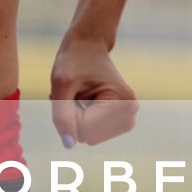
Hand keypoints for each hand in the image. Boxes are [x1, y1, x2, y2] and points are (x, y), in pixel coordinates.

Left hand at [50, 33, 138, 148]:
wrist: (88, 45)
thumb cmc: (74, 60)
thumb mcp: (61, 83)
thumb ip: (62, 116)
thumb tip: (69, 145)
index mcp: (121, 101)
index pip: (83, 129)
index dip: (69, 112)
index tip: (73, 90)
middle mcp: (130, 113)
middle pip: (87, 136)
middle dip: (74, 116)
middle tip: (77, 91)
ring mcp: (128, 119)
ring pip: (88, 137)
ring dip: (78, 118)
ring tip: (82, 95)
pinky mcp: (121, 122)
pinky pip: (92, 134)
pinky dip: (83, 120)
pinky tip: (86, 102)